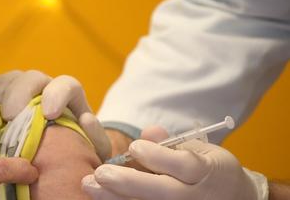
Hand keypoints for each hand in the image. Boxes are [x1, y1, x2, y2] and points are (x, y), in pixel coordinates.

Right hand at [0, 70, 111, 160]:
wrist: (57, 152)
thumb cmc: (77, 148)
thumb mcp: (95, 149)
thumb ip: (95, 136)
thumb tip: (85, 119)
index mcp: (67, 94)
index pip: (66, 84)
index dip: (57, 94)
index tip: (49, 113)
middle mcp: (41, 87)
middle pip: (30, 78)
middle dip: (19, 93)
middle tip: (10, 115)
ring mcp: (16, 90)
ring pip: (5, 81)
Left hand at [82, 126, 263, 199]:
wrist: (233, 198)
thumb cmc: (208, 169)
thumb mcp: (198, 149)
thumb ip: (171, 142)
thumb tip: (149, 131)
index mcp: (206, 171)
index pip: (185, 165)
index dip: (158, 156)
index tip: (134, 146)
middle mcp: (196, 196)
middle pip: (163, 192)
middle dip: (128, 183)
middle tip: (100, 173)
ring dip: (116, 198)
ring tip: (90, 186)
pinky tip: (102, 198)